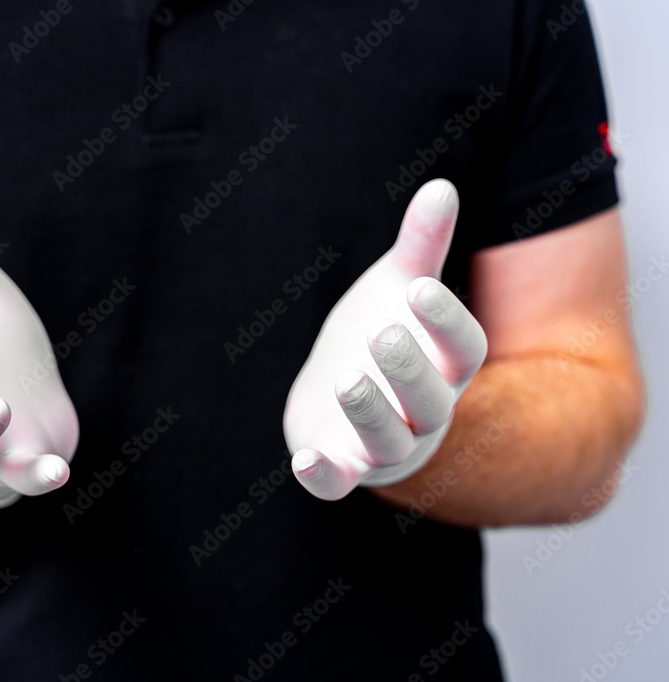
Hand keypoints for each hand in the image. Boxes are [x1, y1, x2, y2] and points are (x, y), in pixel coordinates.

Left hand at [283, 179, 486, 499]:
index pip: (465, 350)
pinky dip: (322, 476)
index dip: (446, 322)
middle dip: (408, 370)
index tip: (419, 287)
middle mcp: (423, 412)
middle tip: (382, 333)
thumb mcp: (394, 289)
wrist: (340, 395)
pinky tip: (303, 460)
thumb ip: (420, 246)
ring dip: (370, 413)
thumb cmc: (377, 337)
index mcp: (443, 366)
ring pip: (388, 441)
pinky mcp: (340, 466)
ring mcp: (383, 445)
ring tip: (346, 378)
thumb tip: (440, 186)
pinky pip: (336, 481)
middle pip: (430, 401)